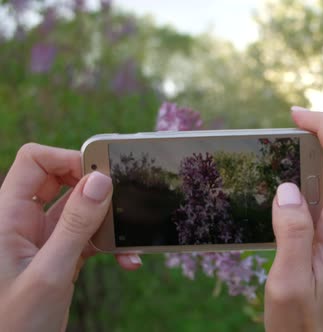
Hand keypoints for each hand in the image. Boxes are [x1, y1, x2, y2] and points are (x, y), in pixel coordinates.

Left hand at [0, 143, 141, 331]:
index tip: (102, 177)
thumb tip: (101, 181)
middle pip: (61, 179)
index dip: (69, 159)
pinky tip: (127, 260)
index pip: (34, 161)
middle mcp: (22, 221)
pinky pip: (87, 237)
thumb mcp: (49, 273)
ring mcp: (41, 239)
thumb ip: (75, 225)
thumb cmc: (13, 323)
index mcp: (6, 216)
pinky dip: (109, 245)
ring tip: (129, 242)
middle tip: (123, 204)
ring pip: (80, 210)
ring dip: (108, 222)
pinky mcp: (58, 257)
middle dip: (96, 190)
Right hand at [265, 108, 322, 330]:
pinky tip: (291, 246)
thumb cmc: (305, 328)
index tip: (296, 114)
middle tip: (268, 180)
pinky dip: (311, 216)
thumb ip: (290, 231)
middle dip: (301, 167)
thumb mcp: (286, 284)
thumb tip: (288, 187)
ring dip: (303, 199)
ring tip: (276, 233)